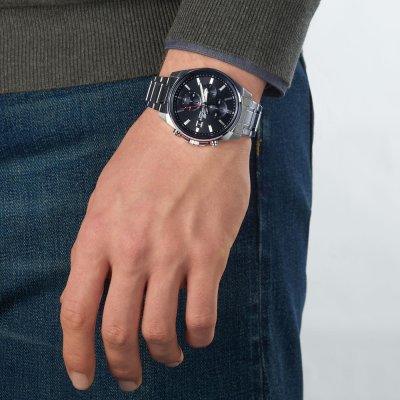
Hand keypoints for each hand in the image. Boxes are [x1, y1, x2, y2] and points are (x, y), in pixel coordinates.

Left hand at [59, 107, 251, 390]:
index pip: (76, 311)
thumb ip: (99, 242)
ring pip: (161, 332)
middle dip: (122, 367)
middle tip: (129, 379)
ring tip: (170, 357)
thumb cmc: (149, 156)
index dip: (76, 355)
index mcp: (98, 234)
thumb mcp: (106, 194)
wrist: (193, 126)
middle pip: (117, 332)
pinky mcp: (210, 252)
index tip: (84, 377)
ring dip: (164, 355)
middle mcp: (132, 251)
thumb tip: (101, 285)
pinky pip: (203, 314)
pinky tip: (199, 334)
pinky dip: (200, 335)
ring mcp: (173, 254)